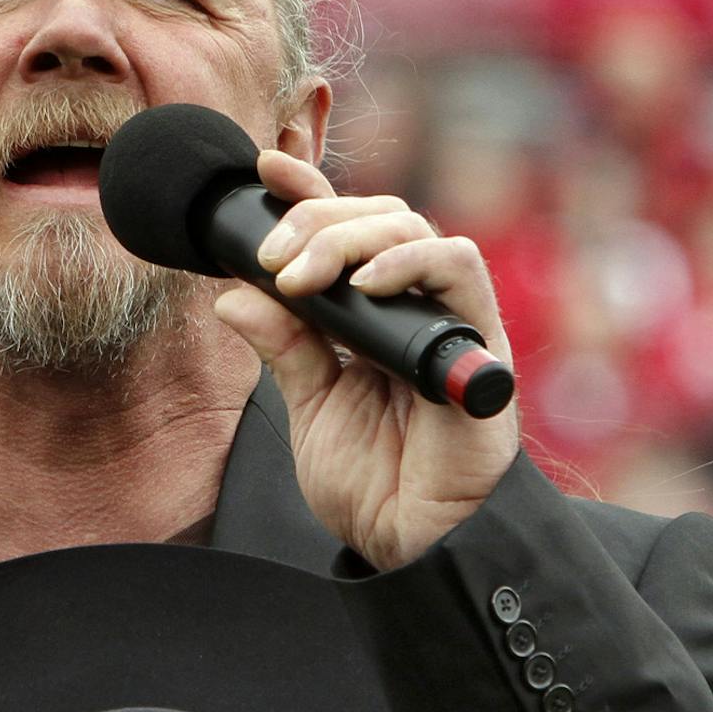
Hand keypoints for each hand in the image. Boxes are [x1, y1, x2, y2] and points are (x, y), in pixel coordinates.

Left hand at [212, 149, 520, 570]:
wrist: (414, 545)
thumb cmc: (374, 483)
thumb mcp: (310, 406)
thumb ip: (284, 347)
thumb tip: (232, 294)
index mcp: (371, 314)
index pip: (344, 230)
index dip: (308, 191)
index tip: (265, 166)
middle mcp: (412, 305)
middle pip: (374, 215)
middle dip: (313, 222)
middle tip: (270, 262)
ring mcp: (447, 318)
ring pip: (412, 226)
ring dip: (348, 239)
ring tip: (301, 279)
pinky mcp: (479, 342)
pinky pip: (458, 270)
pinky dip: (410, 261)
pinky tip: (365, 284)